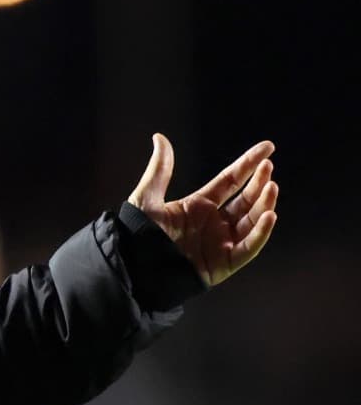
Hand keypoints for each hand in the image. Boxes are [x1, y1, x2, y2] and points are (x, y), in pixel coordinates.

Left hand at [128, 134, 278, 285]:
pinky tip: (269, 214)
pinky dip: (261, 232)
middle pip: (245, 200)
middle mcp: (213, 223)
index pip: (230, 181)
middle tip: (268, 167)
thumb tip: (159, 138)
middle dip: (259, 183)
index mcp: (198, 206)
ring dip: (264, 204)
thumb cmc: (137, 234)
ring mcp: (219, 243)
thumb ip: (160, 170)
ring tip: (271, 187)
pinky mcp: (223, 263)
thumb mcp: (147, 198)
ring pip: (251, 221)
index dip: (248, 165)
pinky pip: (248, 247)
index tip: (268, 148)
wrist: (133, 266)